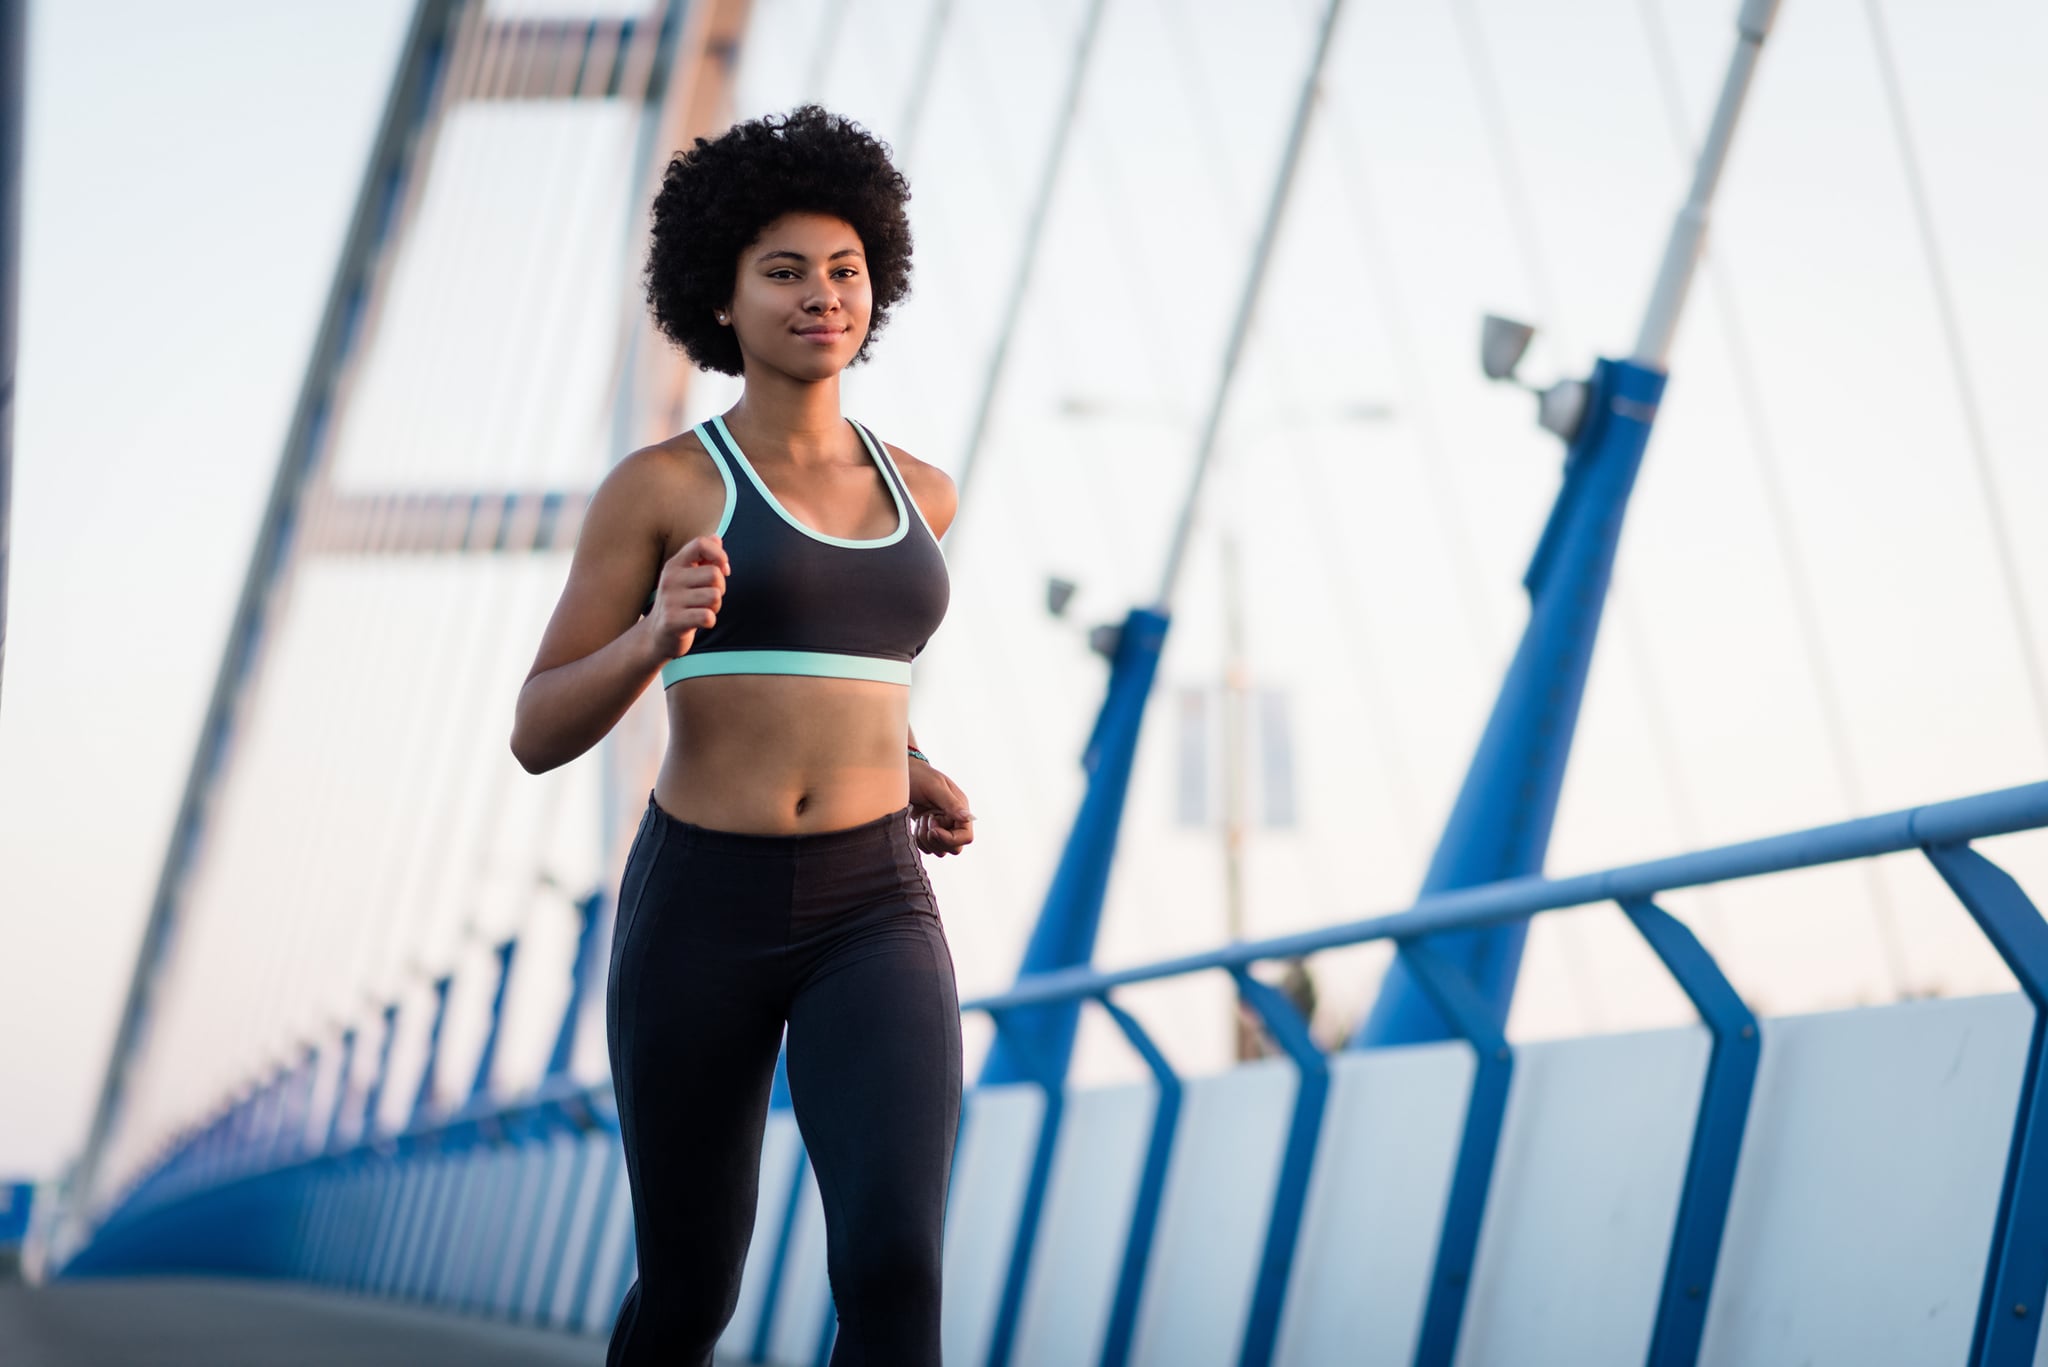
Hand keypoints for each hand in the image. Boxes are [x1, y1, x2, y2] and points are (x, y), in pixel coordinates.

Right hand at [642, 534, 729, 662]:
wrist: (656, 636)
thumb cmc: (679, 603)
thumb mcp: (686, 577)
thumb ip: (702, 558)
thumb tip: (716, 537)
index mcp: (675, 564)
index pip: (700, 544)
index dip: (719, 554)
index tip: (723, 569)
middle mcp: (670, 579)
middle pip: (715, 574)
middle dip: (720, 589)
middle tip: (709, 599)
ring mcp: (670, 600)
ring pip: (715, 596)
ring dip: (715, 607)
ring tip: (702, 610)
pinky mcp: (673, 621)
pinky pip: (708, 617)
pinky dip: (709, 621)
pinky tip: (698, 623)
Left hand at [909, 757, 974, 856]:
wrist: (900, 775)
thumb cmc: (918, 776)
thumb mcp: (934, 787)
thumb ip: (951, 804)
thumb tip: (968, 818)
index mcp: (960, 808)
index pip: (966, 837)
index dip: (950, 839)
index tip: (933, 829)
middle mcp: (953, 820)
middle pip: (954, 848)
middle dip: (936, 839)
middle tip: (925, 820)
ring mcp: (942, 827)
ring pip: (940, 850)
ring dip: (926, 840)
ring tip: (920, 819)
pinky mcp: (929, 832)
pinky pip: (928, 849)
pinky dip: (919, 841)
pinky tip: (916, 824)